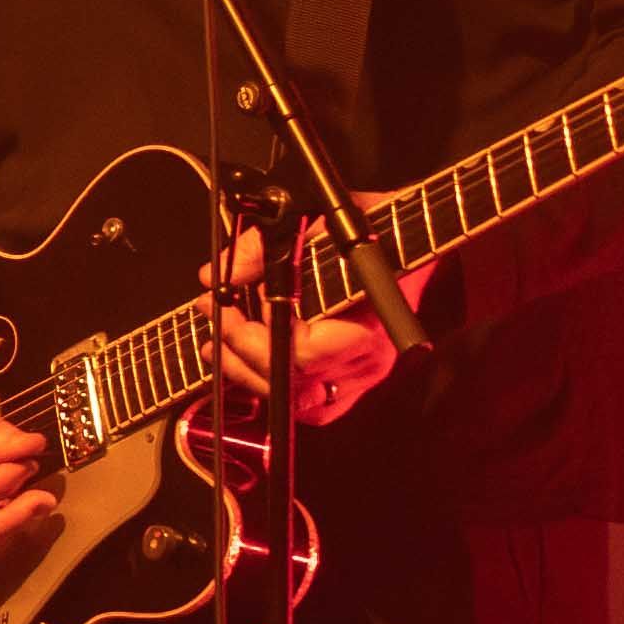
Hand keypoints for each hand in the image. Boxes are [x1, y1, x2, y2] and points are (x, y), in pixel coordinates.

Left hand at [205, 225, 398, 429]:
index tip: (226, 305)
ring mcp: (361, 378)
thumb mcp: (321, 219)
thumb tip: (224, 271)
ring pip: (295, 400)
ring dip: (245, 369)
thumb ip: (268, 245)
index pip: (305, 354)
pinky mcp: (351, 384)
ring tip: (217, 335)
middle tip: (213, 310)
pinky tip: (241, 359)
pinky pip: (306, 403)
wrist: (410, 244)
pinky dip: (269, 383)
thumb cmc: (376, 231)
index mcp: (368, 323)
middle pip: (294, 383)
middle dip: (239, 348)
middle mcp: (368, 361)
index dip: (255, 336)